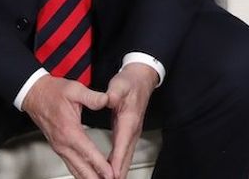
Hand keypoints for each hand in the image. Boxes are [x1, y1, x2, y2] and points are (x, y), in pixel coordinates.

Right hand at [22, 75, 111, 178]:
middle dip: (95, 177)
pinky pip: (71, 164)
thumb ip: (91, 97)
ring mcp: (60, 147)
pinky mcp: (59, 147)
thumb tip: (106, 100)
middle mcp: (63, 143)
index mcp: (69, 131)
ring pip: (75, 169)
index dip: (100, 164)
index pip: (87, 152)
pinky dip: (81, 173)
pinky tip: (88, 177)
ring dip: (88, 177)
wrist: (35, 94)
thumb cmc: (54, 92)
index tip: (110, 173)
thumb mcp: (75, 89)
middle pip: (81, 167)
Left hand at [106, 63, 158, 177]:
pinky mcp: (129, 134)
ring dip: (119, 172)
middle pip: (126, 157)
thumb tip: (107, 98)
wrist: (141, 79)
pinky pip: (123, 154)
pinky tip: (112, 172)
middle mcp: (133, 130)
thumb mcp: (120, 85)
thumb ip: (113, 93)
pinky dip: (118, 165)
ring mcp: (132, 133)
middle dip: (118, 173)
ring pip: (126, 158)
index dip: (117, 161)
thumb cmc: (130, 82)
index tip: (112, 174)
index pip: (122, 144)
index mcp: (129, 120)